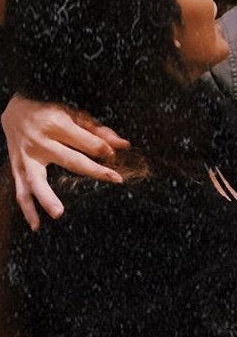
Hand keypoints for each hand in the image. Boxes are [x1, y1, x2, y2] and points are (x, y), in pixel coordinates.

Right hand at [1, 95, 130, 229]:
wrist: (11, 111)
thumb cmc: (47, 113)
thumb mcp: (72, 114)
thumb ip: (98, 131)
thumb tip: (123, 145)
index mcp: (56, 124)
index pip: (86, 141)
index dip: (104, 150)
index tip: (115, 157)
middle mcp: (41, 141)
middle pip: (70, 160)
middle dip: (93, 170)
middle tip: (113, 179)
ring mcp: (28, 157)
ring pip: (36, 179)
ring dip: (46, 197)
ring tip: (58, 212)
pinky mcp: (18, 169)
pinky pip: (21, 191)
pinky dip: (27, 210)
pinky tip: (36, 225)